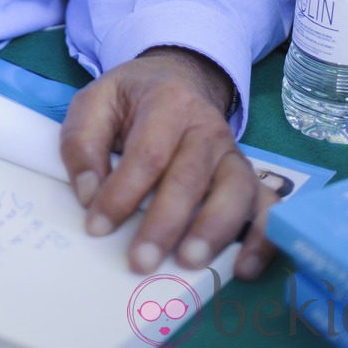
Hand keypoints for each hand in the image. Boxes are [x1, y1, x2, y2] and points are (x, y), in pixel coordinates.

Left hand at [60, 48, 276, 279]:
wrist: (176, 79)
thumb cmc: (131, 99)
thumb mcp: (94, 102)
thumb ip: (82, 143)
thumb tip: (89, 194)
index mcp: (167, 102)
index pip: (148, 153)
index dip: (122, 193)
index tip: (97, 226)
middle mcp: (207, 127)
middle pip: (190, 177)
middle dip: (165, 223)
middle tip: (140, 260)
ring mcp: (232, 153)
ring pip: (234, 191)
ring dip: (214, 230)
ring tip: (189, 262)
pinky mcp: (249, 176)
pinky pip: (266, 207)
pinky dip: (262, 238)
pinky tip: (243, 267)